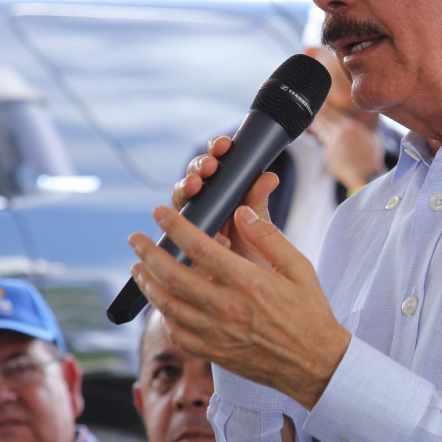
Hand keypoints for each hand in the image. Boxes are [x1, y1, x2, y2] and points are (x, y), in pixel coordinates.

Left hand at [128, 203, 350, 408]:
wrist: (314, 363)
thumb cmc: (310, 313)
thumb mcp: (298, 268)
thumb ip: (269, 237)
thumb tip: (242, 211)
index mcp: (248, 282)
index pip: (199, 247)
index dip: (175, 227)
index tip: (159, 213)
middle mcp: (226, 308)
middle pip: (173, 276)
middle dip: (149, 253)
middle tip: (135, 239)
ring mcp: (216, 333)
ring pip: (168, 305)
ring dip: (148, 284)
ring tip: (138, 268)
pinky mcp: (213, 352)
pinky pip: (178, 333)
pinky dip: (164, 315)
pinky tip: (161, 303)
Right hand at [171, 135, 279, 258]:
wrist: (248, 296)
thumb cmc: (255, 255)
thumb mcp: (259, 227)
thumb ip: (258, 202)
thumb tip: (269, 177)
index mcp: (224, 193)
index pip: (216, 162)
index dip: (217, 150)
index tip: (224, 145)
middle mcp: (203, 205)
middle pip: (195, 177)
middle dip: (200, 167)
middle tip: (209, 166)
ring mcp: (189, 225)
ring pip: (180, 199)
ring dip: (186, 188)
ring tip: (194, 187)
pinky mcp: (178, 247)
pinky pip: (172, 232)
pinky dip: (180, 227)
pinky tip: (197, 230)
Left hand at [311, 112, 384, 190]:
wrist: (367, 175)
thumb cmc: (372, 158)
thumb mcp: (373, 138)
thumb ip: (364, 127)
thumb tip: (363, 120)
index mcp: (351, 126)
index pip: (331, 111)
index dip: (324, 107)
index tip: (320, 104)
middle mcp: (339, 132)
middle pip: (322, 117)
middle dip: (318, 114)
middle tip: (313, 109)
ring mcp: (332, 143)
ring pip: (320, 130)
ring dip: (317, 125)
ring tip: (314, 121)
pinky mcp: (328, 154)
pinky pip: (324, 143)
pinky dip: (325, 140)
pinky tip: (323, 138)